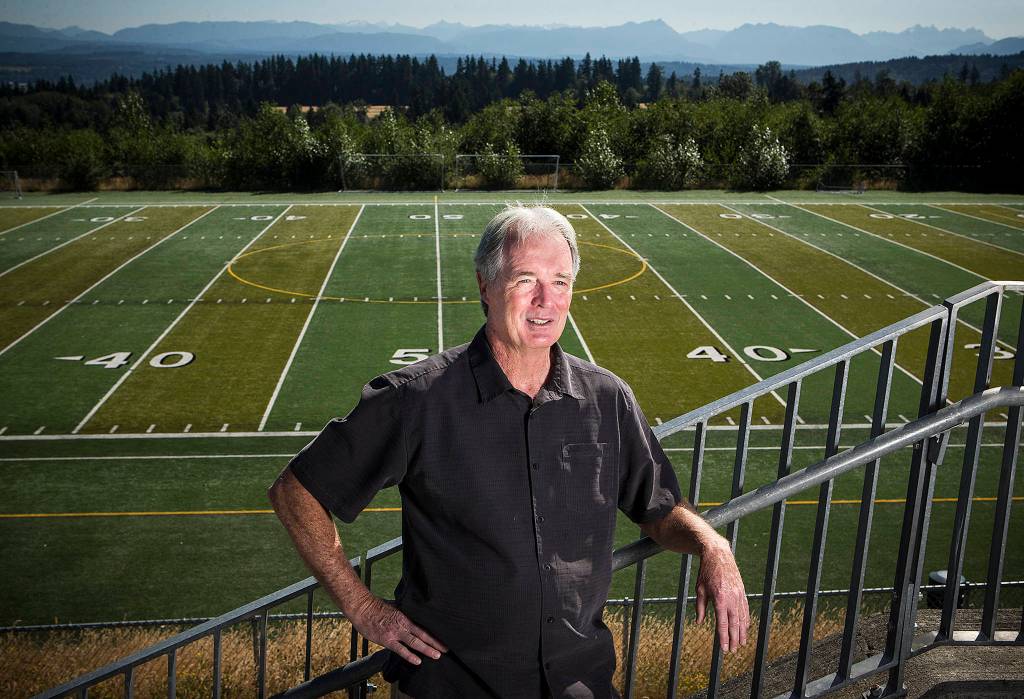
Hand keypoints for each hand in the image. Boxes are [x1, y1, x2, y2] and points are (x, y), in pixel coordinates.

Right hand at [348, 592, 447, 664]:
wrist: (362, 608)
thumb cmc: (376, 607)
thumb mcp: (394, 606)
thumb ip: (404, 612)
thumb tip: (414, 613)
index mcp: (406, 615)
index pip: (423, 625)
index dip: (434, 633)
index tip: (444, 638)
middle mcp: (403, 624)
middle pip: (423, 634)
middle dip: (435, 642)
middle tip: (446, 649)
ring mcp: (395, 632)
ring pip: (414, 642)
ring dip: (426, 649)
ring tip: (436, 655)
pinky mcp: (386, 639)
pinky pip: (400, 649)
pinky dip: (409, 656)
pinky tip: (417, 661)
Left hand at [695, 538, 749, 652]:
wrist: (718, 555)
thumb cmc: (706, 572)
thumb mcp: (699, 589)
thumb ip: (700, 607)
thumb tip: (699, 622)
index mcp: (719, 599)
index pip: (722, 623)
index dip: (723, 638)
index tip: (724, 649)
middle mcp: (731, 598)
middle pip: (734, 624)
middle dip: (734, 639)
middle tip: (733, 651)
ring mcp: (739, 595)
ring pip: (742, 618)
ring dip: (742, 632)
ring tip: (742, 643)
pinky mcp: (742, 591)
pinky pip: (745, 608)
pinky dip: (746, 619)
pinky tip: (745, 627)